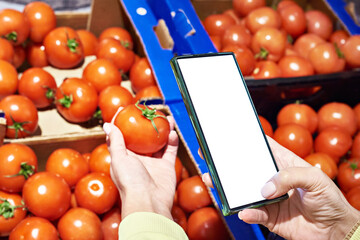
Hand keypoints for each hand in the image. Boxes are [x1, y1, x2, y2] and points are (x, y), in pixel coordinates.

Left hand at [103, 115, 178, 219]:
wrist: (149, 201)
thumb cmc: (130, 182)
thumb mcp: (119, 159)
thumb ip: (115, 141)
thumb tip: (108, 125)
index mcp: (125, 157)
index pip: (124, 137)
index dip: (125, 124)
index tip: (128, 110)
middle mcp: (139, 159)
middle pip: (144, 137)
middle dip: (149, 124)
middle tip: (153, 112)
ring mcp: (153, 163)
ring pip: (159, 142)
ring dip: (163, 130)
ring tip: (167, 118)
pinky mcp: (166, 167)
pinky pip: (170, 151)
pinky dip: (172, 141)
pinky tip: (172, 133)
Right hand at [202, 136, 359, 239]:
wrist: (334, 230)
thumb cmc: (329, 199)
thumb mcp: (314, 179)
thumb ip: (290, 177)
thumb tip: (265, 189)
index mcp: (283, 163)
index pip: (262, 148)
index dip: (246, 140)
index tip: (229, 133)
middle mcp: (272, 179)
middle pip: (246, 168)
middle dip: (228, 163)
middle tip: (212, 157)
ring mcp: (268, 197)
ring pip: (243, 190)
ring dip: (228, 187)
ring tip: (215, 182)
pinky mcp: (268, 216)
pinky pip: (253, 213)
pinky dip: (247, 212)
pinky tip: (244, 211)